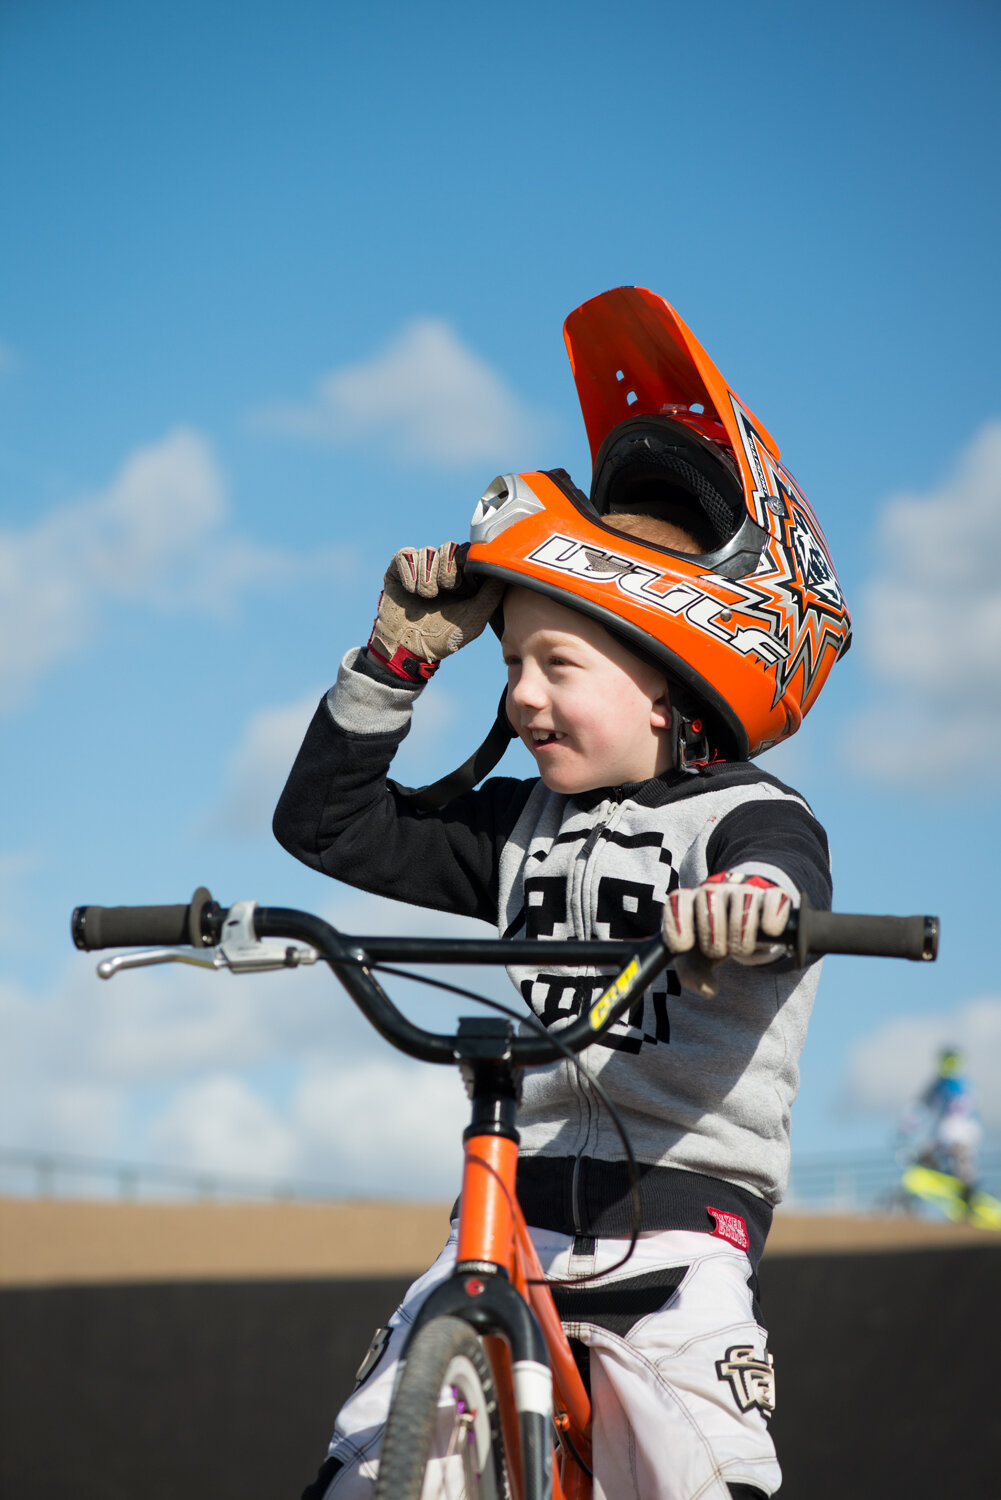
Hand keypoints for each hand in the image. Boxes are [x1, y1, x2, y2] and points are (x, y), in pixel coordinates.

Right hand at [367, 542, 504, 682]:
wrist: (409, 649)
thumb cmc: (444, 638)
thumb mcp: (474, 619)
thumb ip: (491, 596)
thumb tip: (506, 572)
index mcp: (461, 577)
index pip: (467, 551)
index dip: (465, 561)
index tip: (462, 581)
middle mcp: (440, 568)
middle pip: (448, 548)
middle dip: (446, 571)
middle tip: (442, 593)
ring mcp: (419, 567)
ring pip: (427, 552)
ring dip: (427, 578)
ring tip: (425, 598)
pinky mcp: (398, 568)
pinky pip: (405, 556)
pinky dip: (410, 574)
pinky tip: (411, 592)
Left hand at [661, 873, 792, 996]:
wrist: (742, 927)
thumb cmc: (712, 941)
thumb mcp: (697, 960)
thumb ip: (693, 974)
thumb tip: (707, 989)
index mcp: (690, 901)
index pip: (678, 899)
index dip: (678, 921)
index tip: (683, 946)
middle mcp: (715, 888)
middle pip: (709, 896)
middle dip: (713, 932)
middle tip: (718, 951)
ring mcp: (743, 888)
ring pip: (743, 896)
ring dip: (741, 930)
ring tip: (740, 949)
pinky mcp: (771, 894)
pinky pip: (775, 897)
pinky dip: (772, 916)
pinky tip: (769, 931)